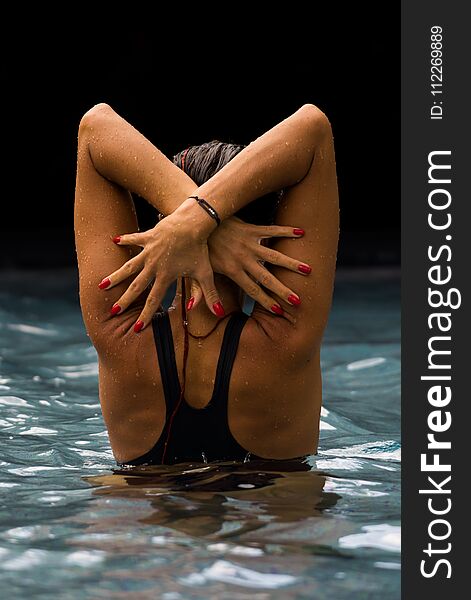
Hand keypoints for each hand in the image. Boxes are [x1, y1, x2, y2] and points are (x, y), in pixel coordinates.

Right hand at [98, 203, 222, 330]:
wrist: (194, 223)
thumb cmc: (201, 248)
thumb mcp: (206, 273)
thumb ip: (210, 295)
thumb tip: (219, 313)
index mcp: (166, 276)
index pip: (154, 300)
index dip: (146, 314)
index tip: (138, 328)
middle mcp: (154, 265)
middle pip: (137, 286)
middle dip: (125, 300)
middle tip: (113, 311)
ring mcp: (149, 251)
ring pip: (129, 266)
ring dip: (116, 276)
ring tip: (101, 284)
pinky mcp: (149, 236)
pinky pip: (134, 239)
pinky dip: (125, 240)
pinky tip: (113, 241)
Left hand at [187, 217, 310, 313]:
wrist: (197, 219)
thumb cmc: (197, 247)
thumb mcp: (197, 270)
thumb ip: (202, 291)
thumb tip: (202, 311)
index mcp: (232, 271)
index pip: (253, 291)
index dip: (266, 302)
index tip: (280, 311)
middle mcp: (244, 259)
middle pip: (267, 278)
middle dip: (283, 290)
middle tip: (298, 300)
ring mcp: (249, 244)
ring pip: (274, 256)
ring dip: (291, 264)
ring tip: (308, 270)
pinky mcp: (251, 229)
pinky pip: (272, 231)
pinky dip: (286, 231)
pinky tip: (301, 233)